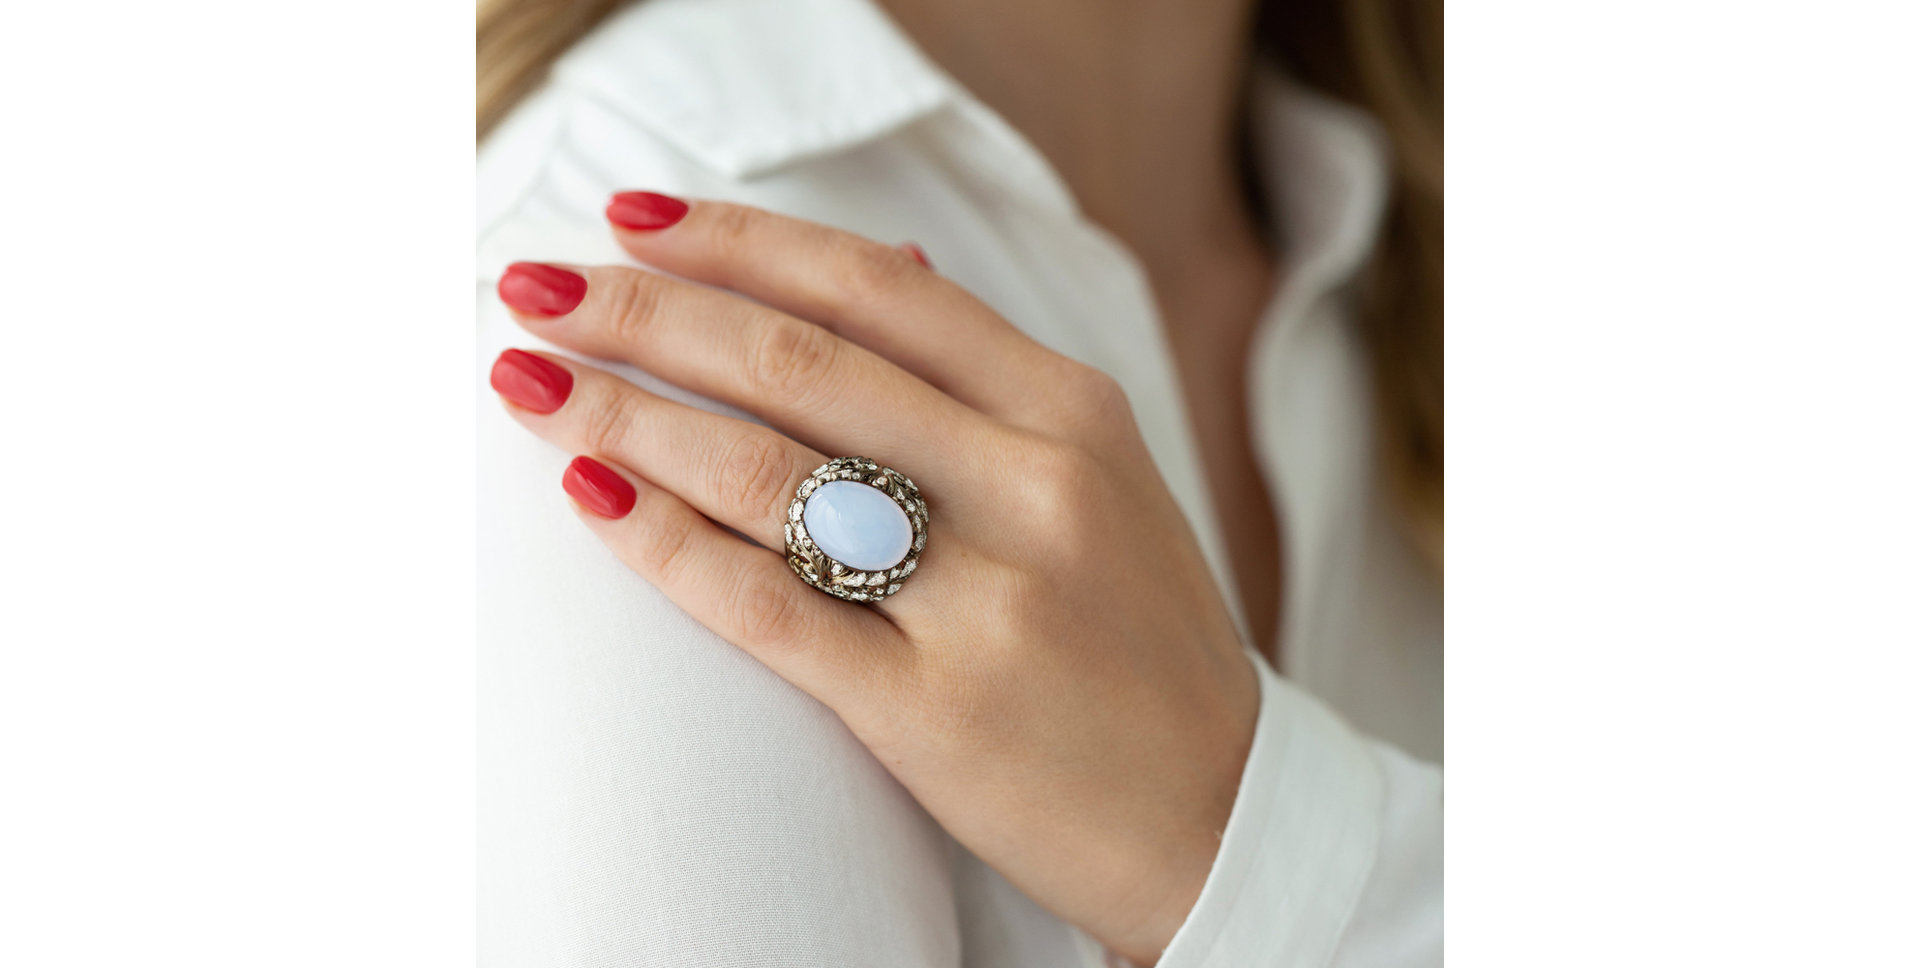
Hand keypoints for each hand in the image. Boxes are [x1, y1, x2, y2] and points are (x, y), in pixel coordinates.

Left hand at [490, 192, 1258, 961]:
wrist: (1217, 811)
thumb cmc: (1142, 639)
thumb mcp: (1105, 479)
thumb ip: (992, 378)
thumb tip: (891, 259)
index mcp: (1073, 412)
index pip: (877, 289)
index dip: (739, 242)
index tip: (635, 221)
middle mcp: (1033, 485)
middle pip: (800, 364)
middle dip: (648, 313)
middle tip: (541, 289)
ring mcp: (987, 598)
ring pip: (768, 474)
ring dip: (628, 413)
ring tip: (531, 380)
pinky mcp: (933, 710)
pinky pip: (767, 606)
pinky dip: (664, 542)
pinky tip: (591, 493)